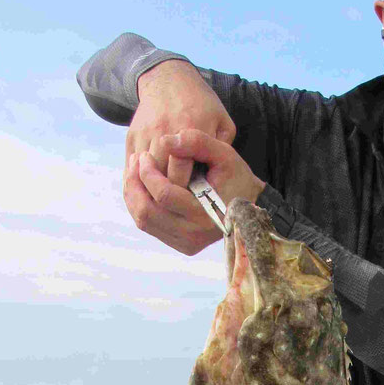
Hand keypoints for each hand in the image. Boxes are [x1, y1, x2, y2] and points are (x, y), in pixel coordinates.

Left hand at [125, 129, 265, 255]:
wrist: (249, 208)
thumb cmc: (236, 178)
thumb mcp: (224, 154)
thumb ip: (198, 142)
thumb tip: (167, 139)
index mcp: (205, 215)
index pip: (164, 195)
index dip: (148, 173)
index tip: (145, 155)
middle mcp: (193, 235)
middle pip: (147, 212)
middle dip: (135, 184)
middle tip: (136, 161)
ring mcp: (185, 243)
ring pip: (144, 221)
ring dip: (133, 194)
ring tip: (135, 171)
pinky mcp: (180, 245)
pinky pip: (149, 226)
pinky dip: (140, 205)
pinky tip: (141, 186)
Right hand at [126, 60, 235, 189]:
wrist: (168, 78)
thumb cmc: (200, 103)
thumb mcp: (222, 122)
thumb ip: (223, 149)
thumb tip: (216, 177)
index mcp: (191, 129)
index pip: (184, 174)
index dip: (189, 194)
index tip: (196, 201)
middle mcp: (165, 132)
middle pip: (163, 178)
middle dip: (172, 195)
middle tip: (183, 205)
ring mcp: (146, 134)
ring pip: (146, 175)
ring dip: (155, 189)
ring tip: (169, 200)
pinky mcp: (133, 137)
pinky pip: (133, 167)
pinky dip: (142, 181)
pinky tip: (154, 188)